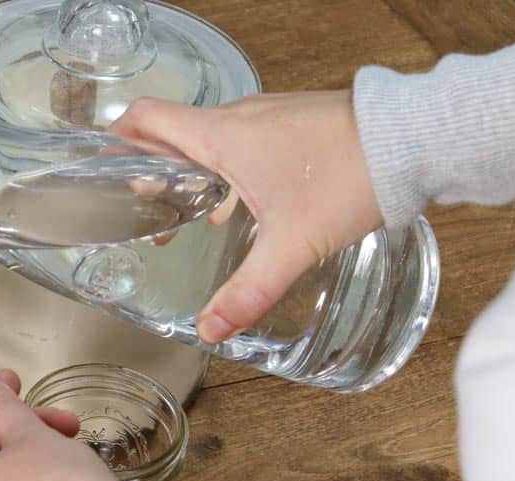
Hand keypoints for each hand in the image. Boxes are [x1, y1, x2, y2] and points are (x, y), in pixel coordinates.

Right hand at [110, 90, 382, 342]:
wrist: (414, 138)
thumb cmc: (351, 175)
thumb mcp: (293, 245)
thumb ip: (249, 291)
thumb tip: (211, 329)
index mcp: (221, 136)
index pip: (146, 117)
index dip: (116, 137)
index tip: (101, 164)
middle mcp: (238, 118)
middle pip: (171, 130)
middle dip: (150, 166)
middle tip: (142, 204)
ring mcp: (266, 116)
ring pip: (208, 136)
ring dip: (190, 168)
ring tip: (188, 212)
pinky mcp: (292, 122)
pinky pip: (241, 138)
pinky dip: (225, 165)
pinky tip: (241, 204)